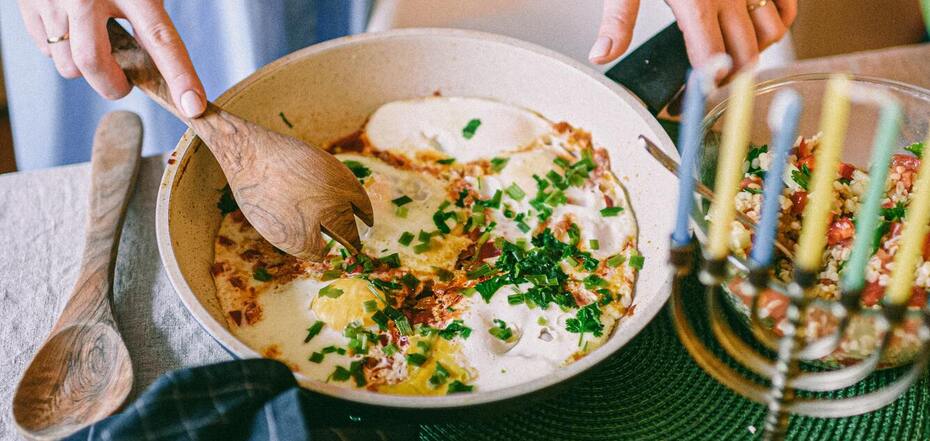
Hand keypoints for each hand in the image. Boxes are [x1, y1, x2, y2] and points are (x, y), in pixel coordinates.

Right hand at [17, 0, 206, 117]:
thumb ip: (149, 22)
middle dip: (112, 85)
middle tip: (125, 83)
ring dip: (85, 68)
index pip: (161, 40)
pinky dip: (62, 50)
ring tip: (97, 44)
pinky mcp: (28, 4)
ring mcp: (52, 0)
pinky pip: (46, 48)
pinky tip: (72, 29)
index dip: (180, 77)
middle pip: (94, 63)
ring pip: (67, 63)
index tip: (193, 106)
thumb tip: (161, 68)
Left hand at [589, 0, 796, 73]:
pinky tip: (756, 29)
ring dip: (757, 51)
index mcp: (695, 3)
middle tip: (715, 82)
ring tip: (734, 58)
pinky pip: (787, 5)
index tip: (698, 95)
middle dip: (733, 75)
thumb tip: (602, 54)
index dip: (707, 84)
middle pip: (746, 55)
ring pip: (772, 32)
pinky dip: (778, 22)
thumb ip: (618, 19)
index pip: (711, 61)